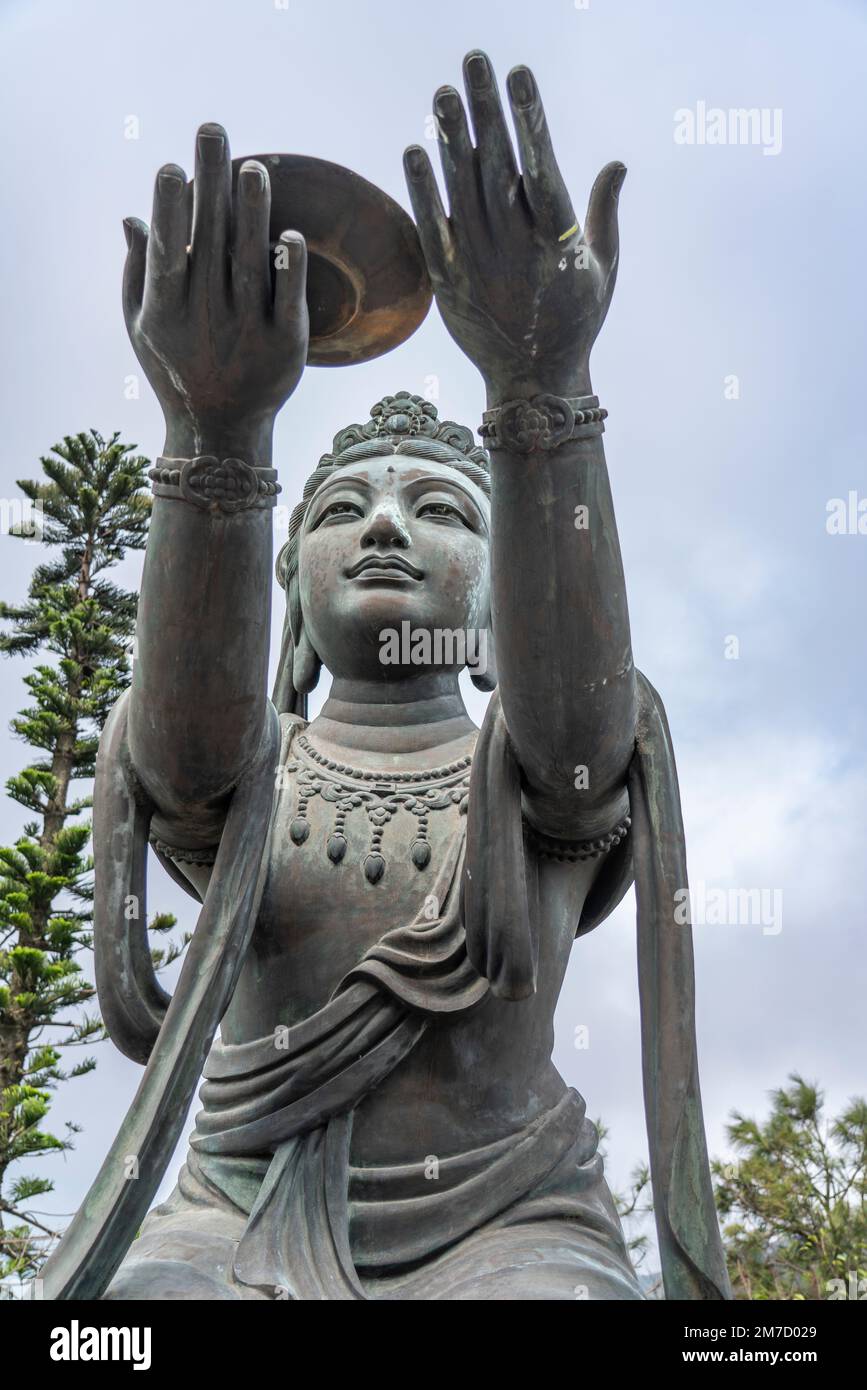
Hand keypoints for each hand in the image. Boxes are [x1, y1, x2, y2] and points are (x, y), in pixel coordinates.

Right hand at [122, 123, 308, 462]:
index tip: (171, 166)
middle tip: (213, 130)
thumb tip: (133, 216)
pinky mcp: (286, 345)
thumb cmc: (175, 368)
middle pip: (211, 239)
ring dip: (254, 212)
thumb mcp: (144, 326)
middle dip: (211, 182)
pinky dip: (290, 267)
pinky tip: (291, 234)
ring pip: (252, 262)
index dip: (169, 209)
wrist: (221, 430)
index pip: (168, 251)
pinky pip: (289, 298)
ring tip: (255, 168)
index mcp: (167, 309)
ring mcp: (248, 331)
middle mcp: (206, 317)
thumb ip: (139, 272)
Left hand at [403, 52, 624, 401]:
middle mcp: (517, 246)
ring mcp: (480, 264)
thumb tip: (616, 164)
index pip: (541, 163)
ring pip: (462, 190)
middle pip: (497, 164)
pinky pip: (433, 230)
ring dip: (451, 137)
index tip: (519, 74)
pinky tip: (415, 150)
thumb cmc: (576, 322)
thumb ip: (604, 214)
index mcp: (557, 239)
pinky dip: (423, 191)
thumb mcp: (603, 270)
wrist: (535, 383)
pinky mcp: (450, 284)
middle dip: (486, 109)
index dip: (528, 117)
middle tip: (474, 60)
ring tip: (442, 91)